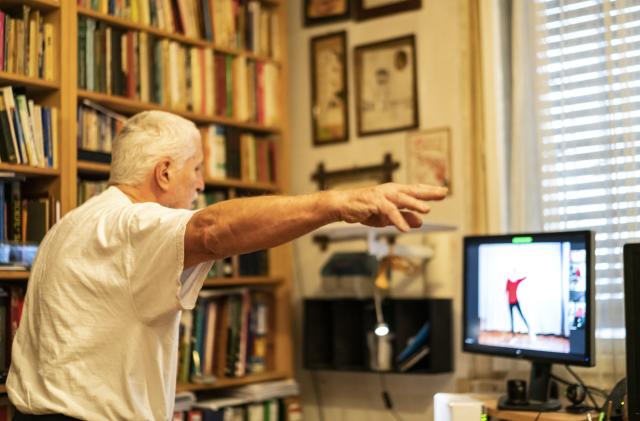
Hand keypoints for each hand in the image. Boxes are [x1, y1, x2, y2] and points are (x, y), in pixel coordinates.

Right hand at [333, 183, 447, 231]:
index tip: (444, 191)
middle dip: (428, 192)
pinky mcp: (374, 202)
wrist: (344, 206)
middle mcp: (390, 191)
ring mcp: (382, 195)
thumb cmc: (366, 210)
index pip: (415, 190)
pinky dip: (397, 219)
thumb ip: (404, 217)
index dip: (430, 191)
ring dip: (414, 204)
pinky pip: (388, 211)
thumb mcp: (388, 217)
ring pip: (402, 199)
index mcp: (395, 192)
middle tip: (443, 193)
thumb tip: (421, 221)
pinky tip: (405, 228)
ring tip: (427, 210)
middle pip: (413, 191)